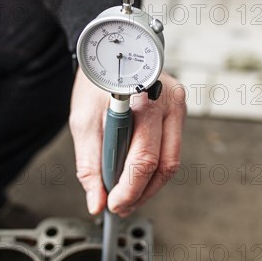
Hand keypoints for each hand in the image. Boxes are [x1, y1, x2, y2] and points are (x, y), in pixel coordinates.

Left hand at [69, 68, 185, 216]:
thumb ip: (89, 165)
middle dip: (140, 193)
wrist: (109, 54)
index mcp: (144, 101)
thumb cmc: (95, 83)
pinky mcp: (178, 111)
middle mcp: (168, 102)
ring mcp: (178, 106)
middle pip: (163, 165)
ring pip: (171, 162)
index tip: (112, 205)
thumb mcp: (83, 122)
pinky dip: (154, 169)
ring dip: (149, 186)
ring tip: (126, 196)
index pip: (143, 158)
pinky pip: (171, 150)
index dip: (129, 189)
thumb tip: (96, 202)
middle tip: (119, 206)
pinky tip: (136, 175)